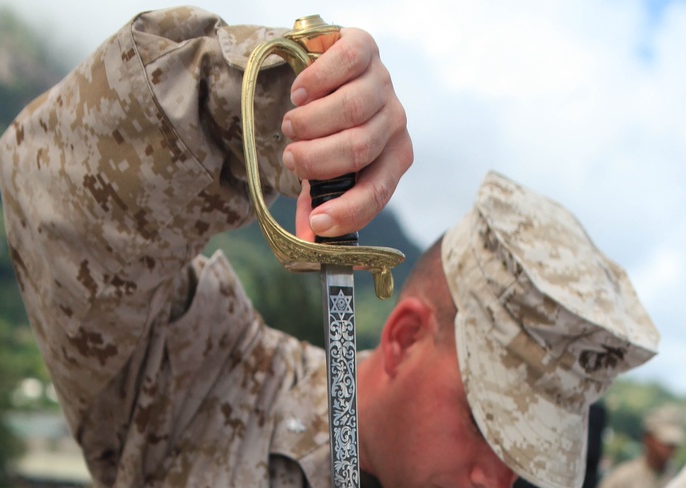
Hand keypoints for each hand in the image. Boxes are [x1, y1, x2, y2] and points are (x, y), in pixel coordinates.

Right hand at [282, 28, 412, 239]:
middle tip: (291, 158)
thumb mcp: (324, 173)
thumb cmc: (327, 133)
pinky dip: (313, 83)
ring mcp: (383, 83)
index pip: (377, 191)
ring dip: (310, 124)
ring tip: (290, 127)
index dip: (347, 212)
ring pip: (350, 109)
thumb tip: (306, 243)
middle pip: (360, 148)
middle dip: (316, 160)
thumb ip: (317, 205)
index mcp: (393, 160)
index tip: (316, 223)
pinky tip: (299, 94)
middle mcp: (395, 122)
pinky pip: (342, 65)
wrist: (324, 75)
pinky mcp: (364, 47)